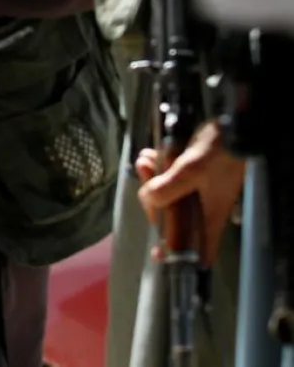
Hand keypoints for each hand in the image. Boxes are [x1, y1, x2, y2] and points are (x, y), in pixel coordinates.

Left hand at [135, 120, 245, 263]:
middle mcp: (204, 209)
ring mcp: (197, 192)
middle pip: (172, 218)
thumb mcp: (192, 169)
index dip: (180, 256)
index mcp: (210, 216)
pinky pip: (169, 178)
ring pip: (167, 195)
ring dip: (152, 178)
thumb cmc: (219, 150)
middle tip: (145, 174)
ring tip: (146, 159)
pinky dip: (158, 167)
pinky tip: (151, 154)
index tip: (158, 254)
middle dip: (153, 199)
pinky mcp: (193, 175)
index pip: (200, 251)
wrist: (235, 123)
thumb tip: (148, 201)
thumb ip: (169, 188)